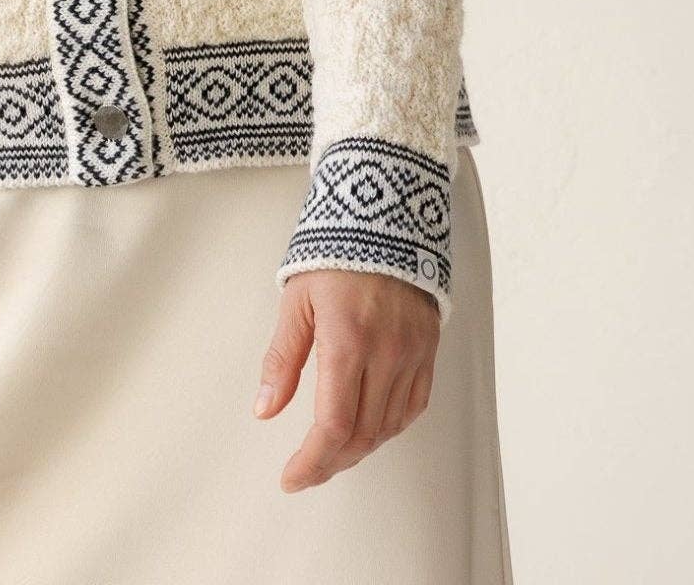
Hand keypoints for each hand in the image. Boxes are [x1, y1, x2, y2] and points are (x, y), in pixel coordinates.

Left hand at [253, 266, 439, 491]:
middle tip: (307, 471)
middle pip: (362, 434)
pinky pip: (413, 406)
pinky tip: (370, 427)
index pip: (333, 425)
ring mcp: (412, 352)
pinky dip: (390, 426)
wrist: (383, 215)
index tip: (292, 478)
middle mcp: (386, 352)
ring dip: (359, 448)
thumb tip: (265, 409)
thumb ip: (281, 359)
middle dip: (331, 462)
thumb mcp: (296, 301)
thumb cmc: (333, 253)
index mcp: (348, 340)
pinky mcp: (428, 348)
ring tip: (332, 452)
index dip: (312, 462)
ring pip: (389, 426)